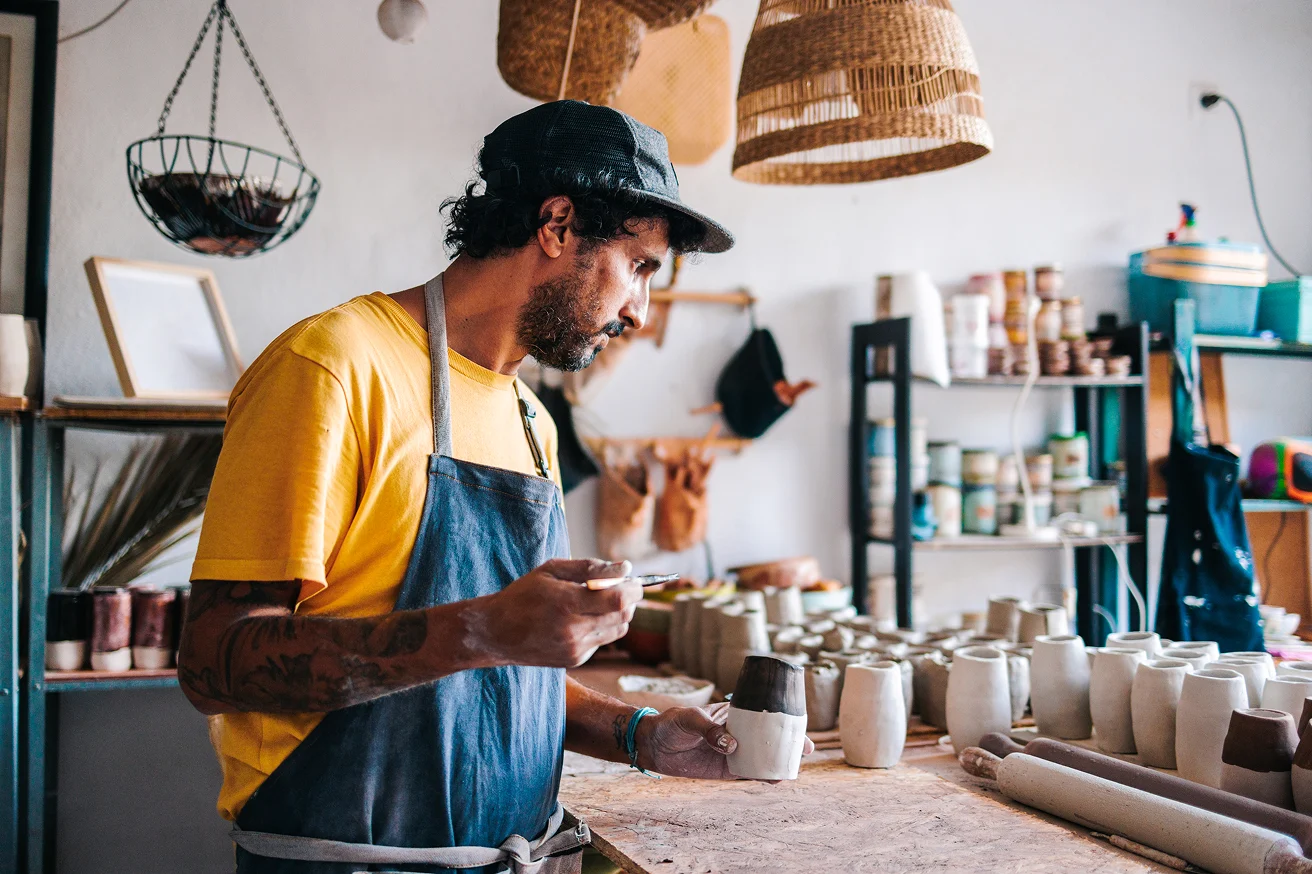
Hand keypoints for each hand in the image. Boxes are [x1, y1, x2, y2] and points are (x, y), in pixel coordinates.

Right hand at [464, 558, 640, 667]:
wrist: (496, 633)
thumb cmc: (523, 595)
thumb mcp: (551, 570)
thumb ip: (590, 567)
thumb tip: (625, 568)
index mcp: (566, 603)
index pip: (618, 600)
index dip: (633, 589)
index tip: (634, 580)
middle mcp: (573, 630)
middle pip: (623, 615)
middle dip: (630, 599)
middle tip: (622, 586)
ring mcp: (575, 649)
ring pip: (618, 629)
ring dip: (618, 613)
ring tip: (599, 601)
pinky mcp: (575, 660)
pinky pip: (602, 641)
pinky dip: (601, 627)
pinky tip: (581, 620)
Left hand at [635, 702, 815, 779]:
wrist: (653, 744)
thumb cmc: (671, 723)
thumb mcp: (688, 718)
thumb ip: (709, 729)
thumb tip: (731, 744)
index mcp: (733, 714)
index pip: (762, 714)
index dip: (782, 718)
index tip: (799, 724)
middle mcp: (738, 733)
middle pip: (769, 737)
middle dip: (789, 743)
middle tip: (805, 750)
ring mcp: (734, 752)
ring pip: (762, 757)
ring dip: (778, 762)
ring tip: (790, 769)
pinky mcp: (726, 770)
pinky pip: (748, 773)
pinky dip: (761, 776)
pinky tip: (773, 779)